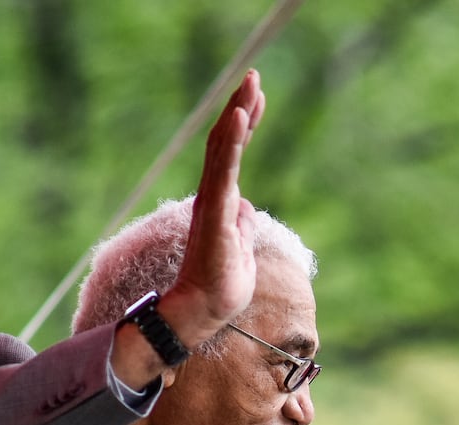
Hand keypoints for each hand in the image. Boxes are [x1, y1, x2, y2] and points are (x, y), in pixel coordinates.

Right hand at [159, 70, 266, 349]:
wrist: (203, 312)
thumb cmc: (220, 286)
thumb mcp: (241, 248)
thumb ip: (242, 224)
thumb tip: (247, 208)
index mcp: (220, 203)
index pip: (232, 154)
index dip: (245, 124)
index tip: (255, 97)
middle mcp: (213, 197)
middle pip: (226, 142)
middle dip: (240, 108)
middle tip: (253, 77)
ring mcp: (212, 204)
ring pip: (223, 150)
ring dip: (237, 115)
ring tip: (249, 85)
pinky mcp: (215, 215)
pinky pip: (223, 171)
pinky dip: (232, 142)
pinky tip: (238, 117)